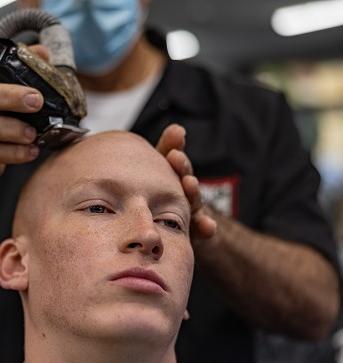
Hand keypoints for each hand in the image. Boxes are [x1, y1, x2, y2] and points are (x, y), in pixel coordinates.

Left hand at [156, 124, 215, 239]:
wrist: (176, 232)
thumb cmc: (159, 199)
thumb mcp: (156, 174)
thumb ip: (165, 151)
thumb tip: (177, 128)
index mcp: (172, 176)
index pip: (173, 158)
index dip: (173, 145)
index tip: (175, 135)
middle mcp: (184, 191)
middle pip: (184, 176)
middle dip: (181, 166)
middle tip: (175, 156)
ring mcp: (191, 211)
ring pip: (192, 200)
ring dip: (192, 191)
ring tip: (189, 183)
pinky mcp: (195, 231)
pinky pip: (201, 229)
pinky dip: (206, 227)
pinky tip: (209, 226)